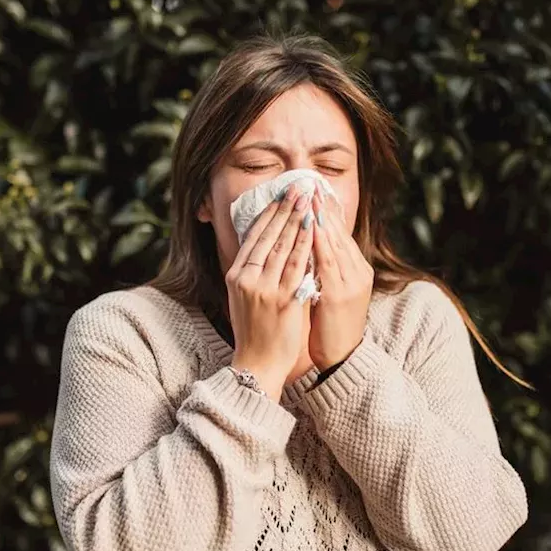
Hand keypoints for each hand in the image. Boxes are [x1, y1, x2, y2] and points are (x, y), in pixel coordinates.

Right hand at [227, 183, 315, 400]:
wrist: (257, 363)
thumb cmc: (254, 331)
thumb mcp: (243, 297)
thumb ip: (252, 272)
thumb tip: (263, 246)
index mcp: (236, 275)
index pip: (253, 237)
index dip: (269, 213)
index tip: (280, 195)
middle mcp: (247, 279)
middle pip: (268, 236)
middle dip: (285, 209)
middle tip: (298, 187)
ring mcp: (265, 289)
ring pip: (283, 247)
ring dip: (297, 220)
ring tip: (308, 200)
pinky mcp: (283, 300)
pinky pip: (297, 267)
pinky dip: (306, 245)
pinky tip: (314, 229)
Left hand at [309, 192, 373, 370]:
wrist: (342, 359)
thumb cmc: (331, 327)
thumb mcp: (329, 292)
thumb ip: (323, 270)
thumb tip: (307, 248)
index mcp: (355, 270)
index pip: (341, 234)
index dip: (328, 211)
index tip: (314, 191)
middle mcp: (357, 272)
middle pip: (340, 232)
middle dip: (323, 207)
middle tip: (310, 183)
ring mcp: (351, 282)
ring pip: (335, 242)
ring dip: (322, 218)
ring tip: (310, 196)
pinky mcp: (341, 294)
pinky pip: (329, 262)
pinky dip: (320, 242)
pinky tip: (311, 226)